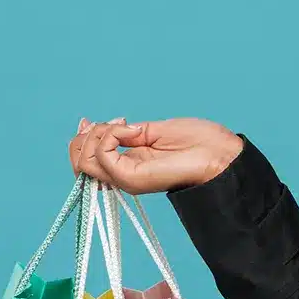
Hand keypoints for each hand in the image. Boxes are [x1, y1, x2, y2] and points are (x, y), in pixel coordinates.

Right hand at [68, 116, 244, 193]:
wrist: (220, 153)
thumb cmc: (197, 142)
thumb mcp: (150, 131)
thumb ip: (121, 133)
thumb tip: (93, 126)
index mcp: (126, 164)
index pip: (85, 159)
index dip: (85, 136)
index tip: (105, 120)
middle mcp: (122, 175)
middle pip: (78, 161)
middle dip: (87, 135)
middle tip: (115, 123)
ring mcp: (125, 178)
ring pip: (84, 160)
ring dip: (97, 134)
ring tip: (125, 126)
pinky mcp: (131, 178)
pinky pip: (102, 155)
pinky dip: (110, 136)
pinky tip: (133, 130)